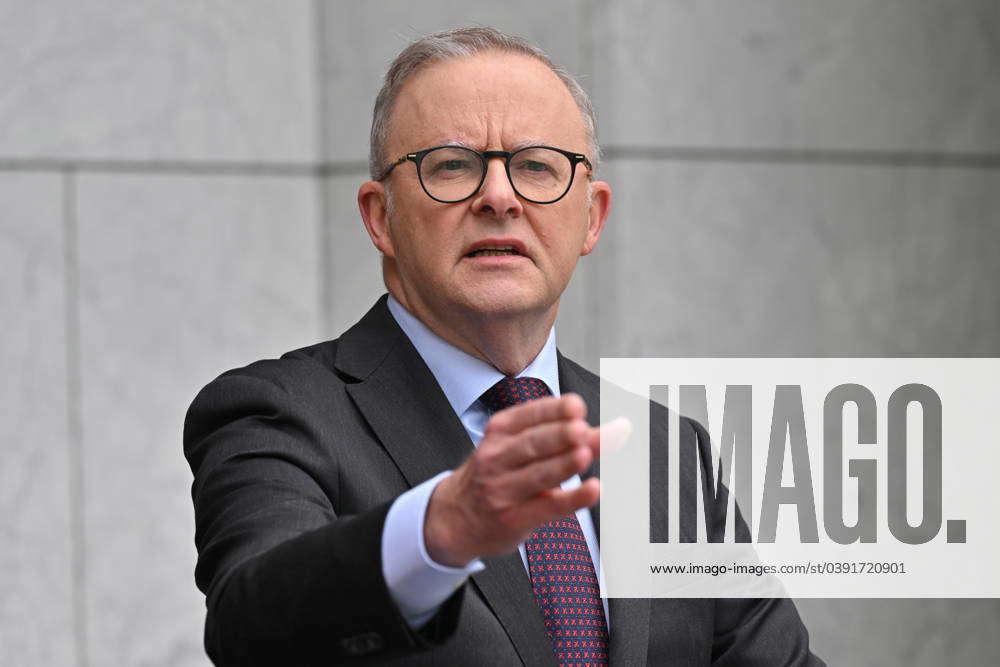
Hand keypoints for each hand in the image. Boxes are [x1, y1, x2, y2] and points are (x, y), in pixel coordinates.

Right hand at [424, 393, 599, 566]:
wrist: (457, 518)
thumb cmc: (497, 476)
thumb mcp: (519, 449)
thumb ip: (566, 438)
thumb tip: (613, 430)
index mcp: (500, 432)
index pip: (528, 415)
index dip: (553, 410)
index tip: (577, 405)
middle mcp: (497, 458)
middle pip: (532, 444)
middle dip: (558, 435)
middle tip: (582, 429)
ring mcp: (503, 490)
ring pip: (538, 475)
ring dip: (564, 464)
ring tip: (586, 453)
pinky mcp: (514, 519)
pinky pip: (547, 508)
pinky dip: (573, 498)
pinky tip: (593, 489)